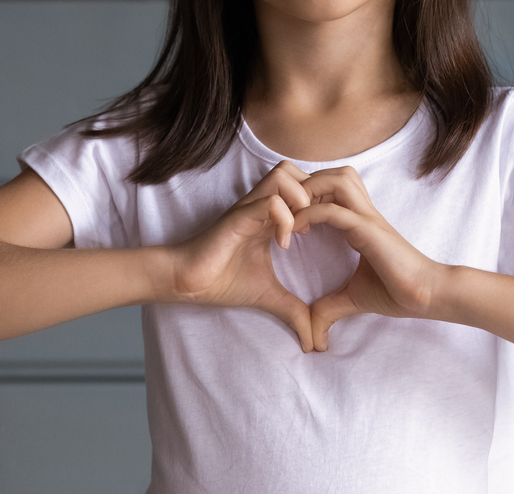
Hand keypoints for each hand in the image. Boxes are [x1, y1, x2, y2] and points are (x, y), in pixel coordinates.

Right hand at [168, 161, 314, 351]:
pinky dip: (284, 218)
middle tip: (318, 226)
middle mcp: (262, 205)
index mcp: (271, 217)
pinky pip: (270, 201)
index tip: (325, 234)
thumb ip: (295, 311)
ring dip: (301, 200)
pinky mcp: (238, 217)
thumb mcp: (269, 297)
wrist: (187, 282)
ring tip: (301, 232)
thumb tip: (316, 343)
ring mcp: (249, 208)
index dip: (322, 204)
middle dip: (316, 194)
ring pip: (285, 176)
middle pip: (298, 171)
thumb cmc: (223, 281)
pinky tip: (282, 244)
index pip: (306, 188)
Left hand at [294, 166, 444, 350]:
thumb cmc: (397, 292)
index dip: (307, 196)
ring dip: (308, 191)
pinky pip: (334, 210)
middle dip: (304, 185)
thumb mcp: (353, 299)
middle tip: (286, 211)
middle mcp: (363, 213)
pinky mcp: (368, 230)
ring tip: (290, 216)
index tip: (287, 221)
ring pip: (335, 180)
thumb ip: (329, 307)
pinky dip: (310, 214)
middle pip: (332, 173)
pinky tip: (296, 231)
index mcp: (360, 221)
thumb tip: (312, 333)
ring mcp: (367, 218)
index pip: (331, 188)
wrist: (427, 295)